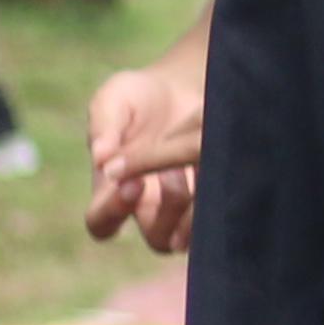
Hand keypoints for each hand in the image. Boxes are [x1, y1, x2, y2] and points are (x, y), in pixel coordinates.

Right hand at [80, 45, 206, 249]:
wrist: (185, 86)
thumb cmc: (140, 96)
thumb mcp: (116, 98)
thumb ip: (104, 124)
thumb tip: (100, 157)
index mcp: (113, 190)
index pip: (101, 224)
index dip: (112, 212)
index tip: (128, 182)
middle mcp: (149, 207)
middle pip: (158, 238)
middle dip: (167, 210)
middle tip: (171, 172)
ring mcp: (185, 208)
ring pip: (196, 234)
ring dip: (199, 208)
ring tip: (197, 166)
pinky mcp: (215, 197)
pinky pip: (223, 216)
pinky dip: (223, 197)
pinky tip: (221, 165)